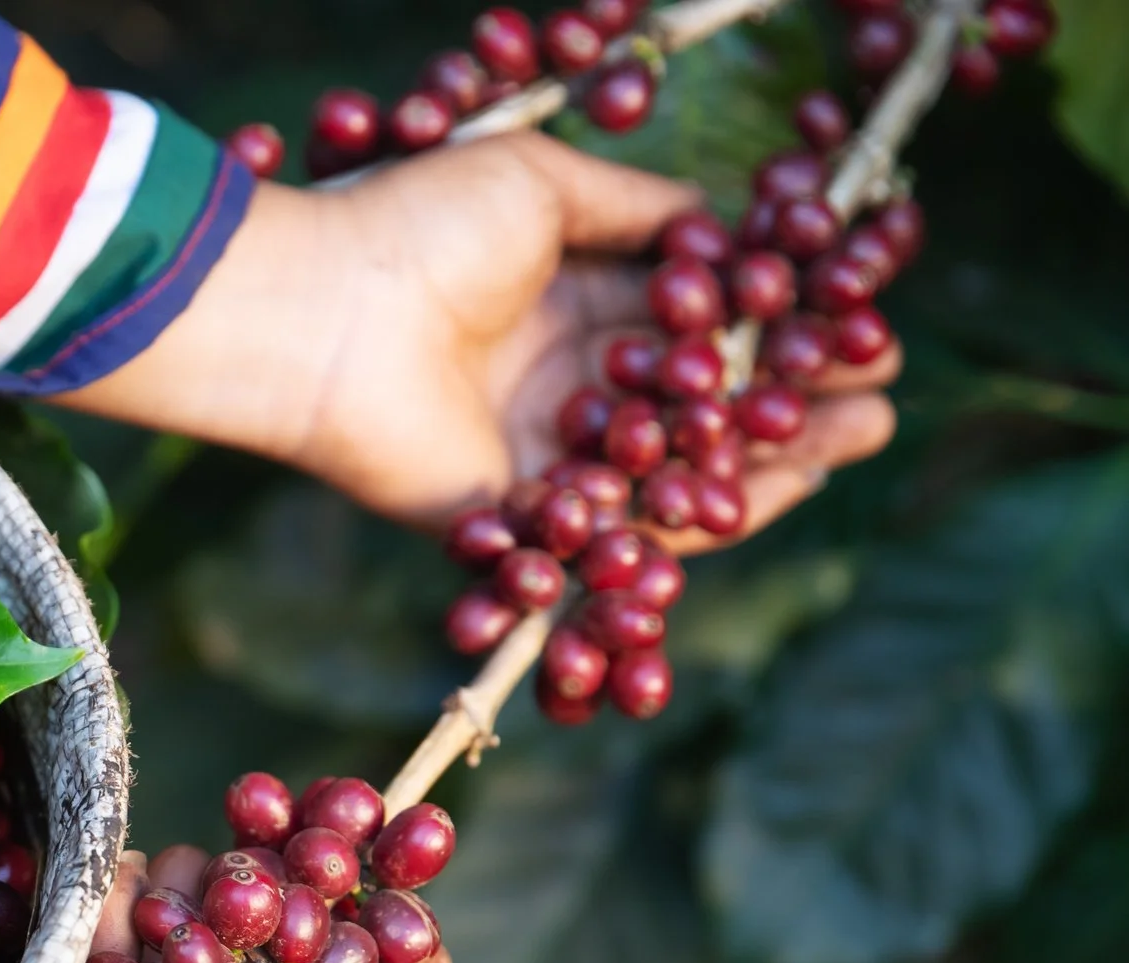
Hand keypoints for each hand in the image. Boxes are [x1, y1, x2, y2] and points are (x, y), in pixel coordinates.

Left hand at [58, 133, 898, 548]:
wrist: (324, 313)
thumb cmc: (417, 231)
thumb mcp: (542, 188)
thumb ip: (635, 210)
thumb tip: (719, 226)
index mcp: (570, 307)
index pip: (693, 329)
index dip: (773, 328)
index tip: (852, 321)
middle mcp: (566, 387)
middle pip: (701, 410)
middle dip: (793, 402)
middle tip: (881, 392)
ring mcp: (546, 458)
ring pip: (676, 474)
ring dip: (771, 462)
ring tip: (859, 435)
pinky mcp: (519, 519)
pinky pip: (615, 532)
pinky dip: (692, 519)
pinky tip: (773, 491)